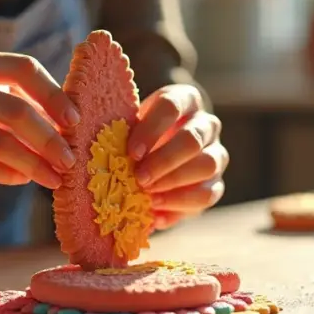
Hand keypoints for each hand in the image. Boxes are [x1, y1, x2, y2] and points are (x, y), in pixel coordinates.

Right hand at [0, 48, 79, 188]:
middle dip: (49, 138)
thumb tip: (71, 127)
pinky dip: (7, 175)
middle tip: (70, 160)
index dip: (54, 94)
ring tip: (54, 178)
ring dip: (33, 164)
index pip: (24, 68)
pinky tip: (23, 180)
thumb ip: (19, 101)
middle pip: (15, 109)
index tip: (76, 120)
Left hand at [127, 84, 227, 229]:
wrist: (161, 153)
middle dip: (164, 161)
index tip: (132, 152)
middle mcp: (206, 124)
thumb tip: (96, 144)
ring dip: (174, 182)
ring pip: (207, 165)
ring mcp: (217, 153)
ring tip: (148, 196)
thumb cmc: (140, 136)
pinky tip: (155, 212)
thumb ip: (121, 131)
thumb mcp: (131, 126)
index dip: (152, 129)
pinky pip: (207, 195)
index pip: (172, 106)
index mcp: (185, 100)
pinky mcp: (216, 183)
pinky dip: (179, 205)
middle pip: (193, 138)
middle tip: (140, 178)